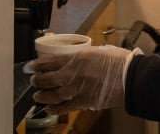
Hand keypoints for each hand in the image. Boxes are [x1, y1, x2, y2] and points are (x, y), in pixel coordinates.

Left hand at [23, 45, 140, 113]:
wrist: (129, 78)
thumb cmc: (117, 62)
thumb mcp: (97, 52)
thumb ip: (82, 57)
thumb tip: (73, 60)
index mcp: (76, 59)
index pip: (49, 62)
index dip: (36, 65)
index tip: (30, 67)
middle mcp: (72, 75)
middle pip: (46, 79)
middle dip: (37, 80)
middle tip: (33, 80)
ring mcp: (75, 90)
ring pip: (50, 95)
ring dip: (42, 95)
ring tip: (38, 95)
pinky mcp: (82, 102)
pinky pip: (63, 107)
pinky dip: (54, 108)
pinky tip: (49, 107)